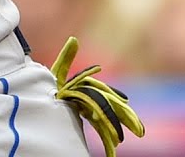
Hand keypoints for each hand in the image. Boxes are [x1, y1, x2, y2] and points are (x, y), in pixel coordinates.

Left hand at [51, 36, 143, 156]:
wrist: (44, 96)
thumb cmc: (53, 85)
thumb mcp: (57, 73)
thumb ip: (66, 59)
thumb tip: (73, 39)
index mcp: (90, 89)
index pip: (105, 95)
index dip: (115, 100)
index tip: (125, 104)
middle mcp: (94, 101)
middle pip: (112, 110)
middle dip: (126, 119)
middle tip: (139, 131)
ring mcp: (93, 112)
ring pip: (108, 123)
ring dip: (117, 132)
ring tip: (125, 142)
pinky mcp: (90, 121)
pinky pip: (101, 132)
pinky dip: (108, 142)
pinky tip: (113, 152)